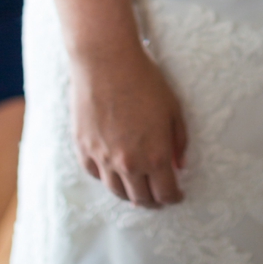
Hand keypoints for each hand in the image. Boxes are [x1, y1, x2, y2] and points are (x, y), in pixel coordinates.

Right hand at [69, 43, 188, 206]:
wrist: (107, 62)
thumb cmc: (145, 81)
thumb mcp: (173, 108)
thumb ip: (179, 141)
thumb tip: (179, 165)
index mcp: (154, 155)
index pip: (165, 193)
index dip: (174, 198)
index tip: (177, 196)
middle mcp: (127, 163)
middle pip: (141, 198)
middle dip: (153, 201)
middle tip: (159, 198)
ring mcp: (102, 158)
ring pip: (117, 191)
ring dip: (130, 195)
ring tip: (138, 192)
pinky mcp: (83, 148)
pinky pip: (96, 174)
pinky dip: (108, 178)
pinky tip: (115, 174)